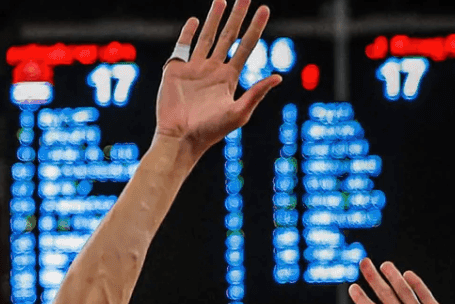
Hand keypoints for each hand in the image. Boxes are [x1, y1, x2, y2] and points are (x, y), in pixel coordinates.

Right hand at [154, 0, 281, 159]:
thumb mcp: (238, 113)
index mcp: (229, 78)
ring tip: (221, 0)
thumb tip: (278, 77)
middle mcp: (213, 70)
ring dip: (214, 18)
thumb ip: (256, 94)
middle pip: (228, 36)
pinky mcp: (176, 70)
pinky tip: (194, 20)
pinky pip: (183, 46)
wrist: (180, 138)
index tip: (265, 9)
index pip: (246, 46)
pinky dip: (188, 33)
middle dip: (237, 16)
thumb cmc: (211, 131)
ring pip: (206, 37)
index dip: (256, 27)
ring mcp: (194, 68)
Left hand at [349, 258, 454, 303]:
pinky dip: (417, 286)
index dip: (361, 299)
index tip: (351, 286)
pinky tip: (407, 275)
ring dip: (394, 278)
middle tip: (363, 262)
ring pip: (404, 293)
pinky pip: (426, 298)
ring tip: (384, 265)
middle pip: (386, 296)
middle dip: (374, 280)